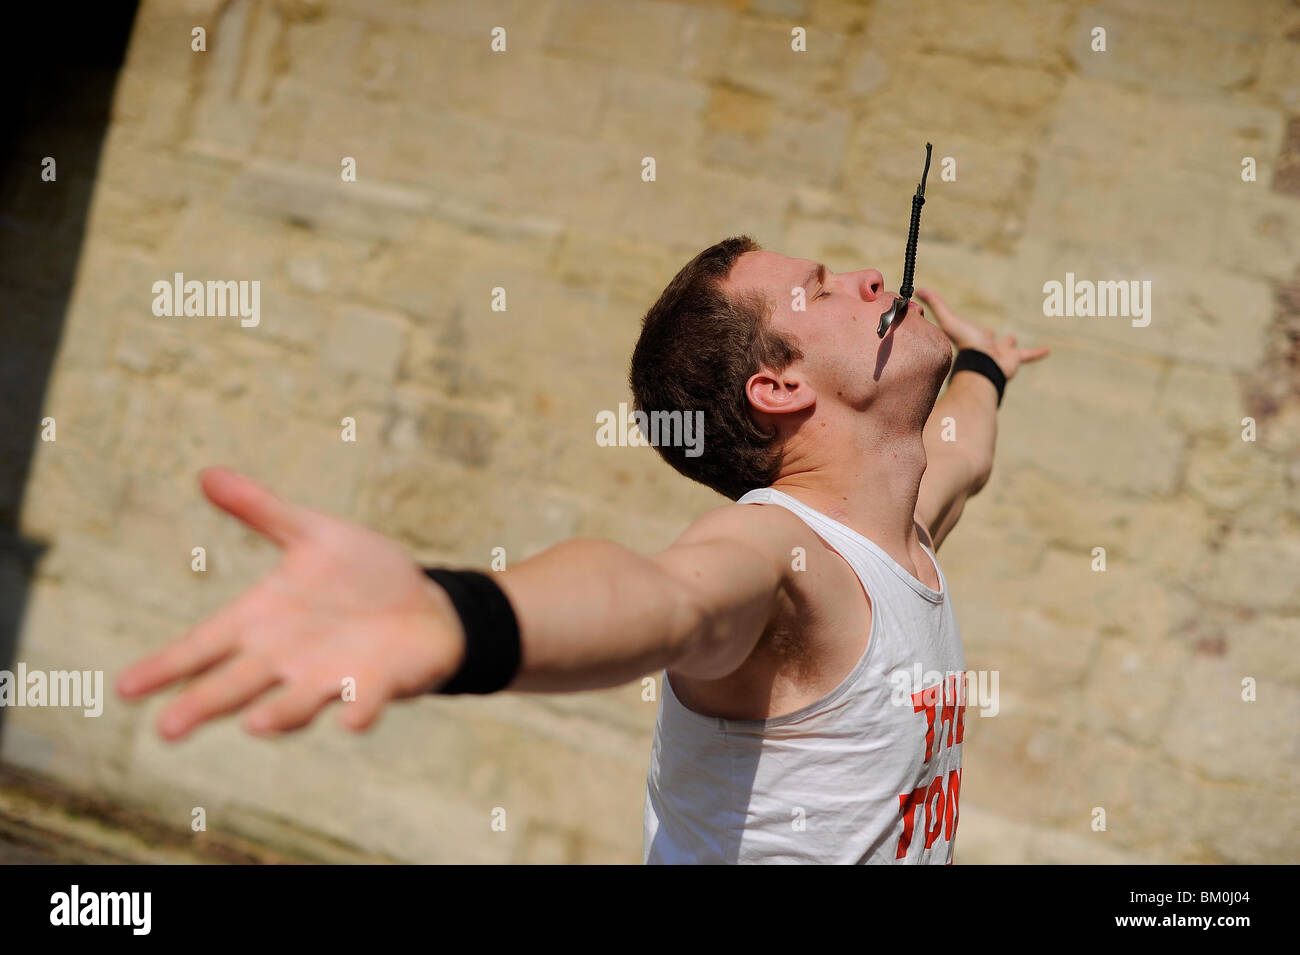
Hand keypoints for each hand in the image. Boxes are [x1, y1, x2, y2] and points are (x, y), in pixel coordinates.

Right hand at [116, 468, 465, 739]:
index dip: (166, 667)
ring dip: (279, 715)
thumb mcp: (312, 533)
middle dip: (203, 705)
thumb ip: (263, 510)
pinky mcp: (376, 685)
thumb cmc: (360, 574)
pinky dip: (357, 711)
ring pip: (294, 703)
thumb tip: (207, 473)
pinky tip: (351, 720)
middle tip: (168, 730)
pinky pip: (362, 704)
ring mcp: (329, 676)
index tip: (126, 688)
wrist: (425, 604)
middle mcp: (286, 658)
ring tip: (255, 723)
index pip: (203, 647)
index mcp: (262, 621)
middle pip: (235, 686)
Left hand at [916, 287, 1048, 381]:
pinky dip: (1036, 353)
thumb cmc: (966, 344)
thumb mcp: (950, 319)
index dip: (975, 330)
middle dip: (990, 338)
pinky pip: (1027, 355)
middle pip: (990, 340)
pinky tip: (1047, 350)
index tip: (973, 329)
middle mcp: (987, 346)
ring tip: (1012, 343)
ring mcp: (1001, 353)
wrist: (982, 364)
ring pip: (1007, 347)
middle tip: (990, 336)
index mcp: (974, 338)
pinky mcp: (1014, 359)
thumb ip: (937, 304)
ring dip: (1009, 345)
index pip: (976, 333)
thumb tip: (918, 288)